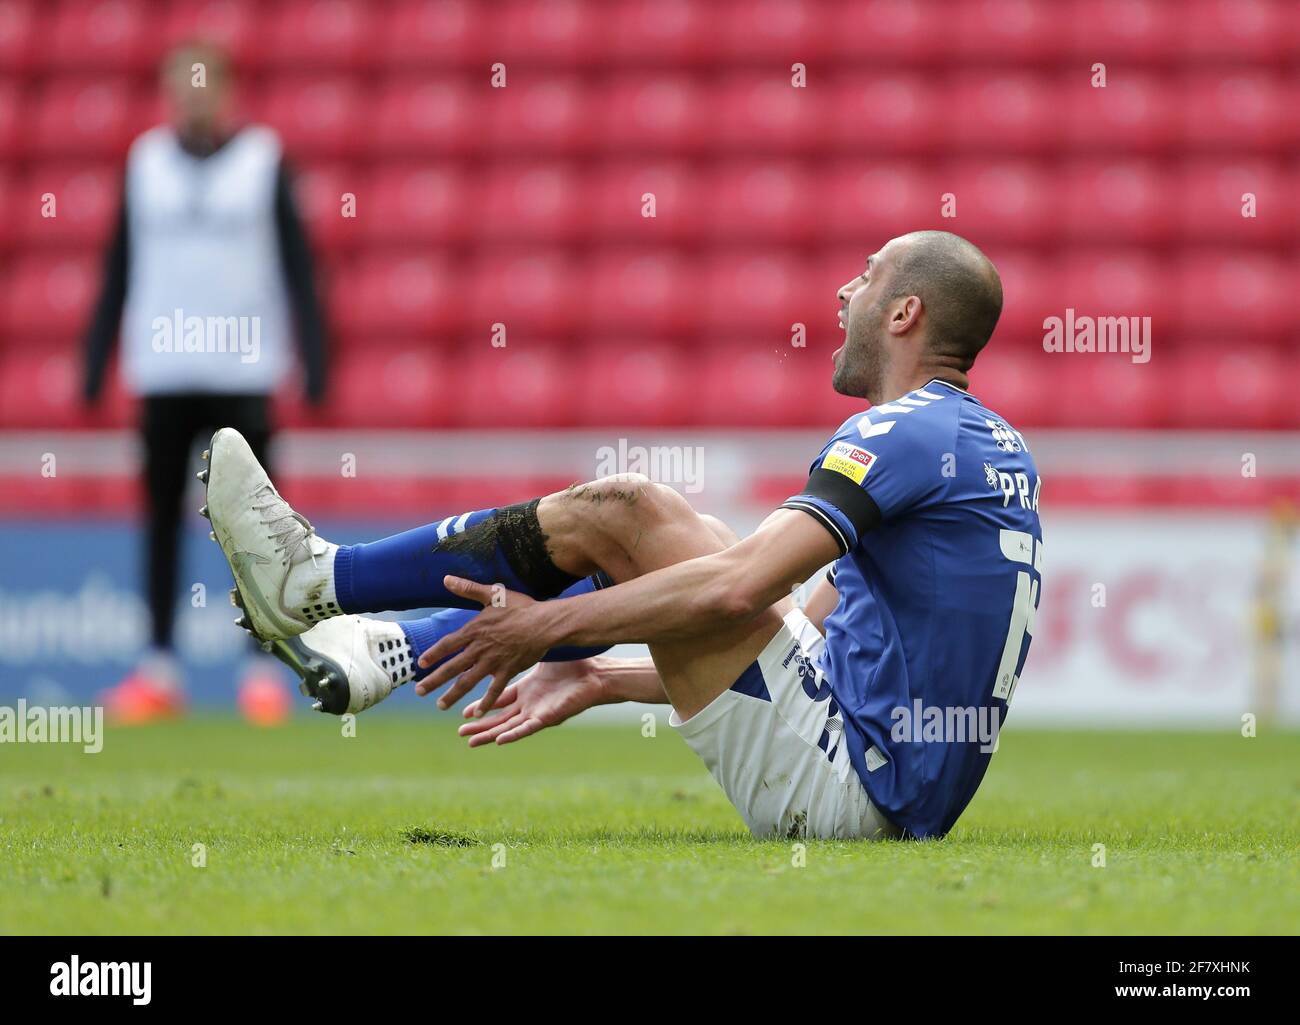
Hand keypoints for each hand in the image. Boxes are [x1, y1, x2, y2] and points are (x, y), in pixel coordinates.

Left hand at [414, 576, 554, 713]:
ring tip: (440, 705)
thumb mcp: (493, 593)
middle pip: (452, 667)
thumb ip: (468, 588)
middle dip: (434, 680)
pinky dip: (485, 702)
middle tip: (419, 691)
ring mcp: (493, 662)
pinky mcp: (508, 671)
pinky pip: (494, 690)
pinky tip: (478, 713)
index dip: (433, 654)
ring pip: (468, 681)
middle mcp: (480, 648)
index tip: (420, 664)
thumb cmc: (521, 607)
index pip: (448, 644)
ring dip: (453, 695)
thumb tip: (446, 578)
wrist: (545, 624)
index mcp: (475, 630)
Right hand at [457, 658, 607, 746]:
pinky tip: (500, 740)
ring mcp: (537, 713)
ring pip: (508, 728)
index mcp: (527, 691)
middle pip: (499, 718)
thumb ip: (526, 652)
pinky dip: (513, 734)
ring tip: (471, 741)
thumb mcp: (541, 657)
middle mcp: (530, 705)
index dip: (481, 705)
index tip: (463, 710)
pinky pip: (527, 729)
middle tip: (460, 730)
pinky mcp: (548, 718)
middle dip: (479, 725)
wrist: (596, 674)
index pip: (499, 700)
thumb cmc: (574, 665)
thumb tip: (512, 636)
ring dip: (490, 734)